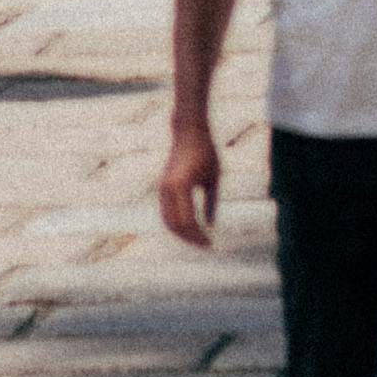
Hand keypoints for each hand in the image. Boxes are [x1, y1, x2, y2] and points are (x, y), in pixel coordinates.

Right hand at [157, 119, 220, 251]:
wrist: (188, 132)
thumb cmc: (205, 152)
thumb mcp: (214, 177)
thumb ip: (211, 202)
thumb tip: (209, 225)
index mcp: (181, 186)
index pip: (187, 221)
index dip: (198, 236)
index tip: (210, 243)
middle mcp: (168, 190)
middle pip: (175, 225)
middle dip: (189, 238)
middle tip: (205, 244)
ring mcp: (162, 189)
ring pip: (168, 221)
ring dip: (181, 233)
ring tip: (198, 239)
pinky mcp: (162, 188)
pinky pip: (166, 213)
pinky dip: (176, 224)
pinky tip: (190, 228)